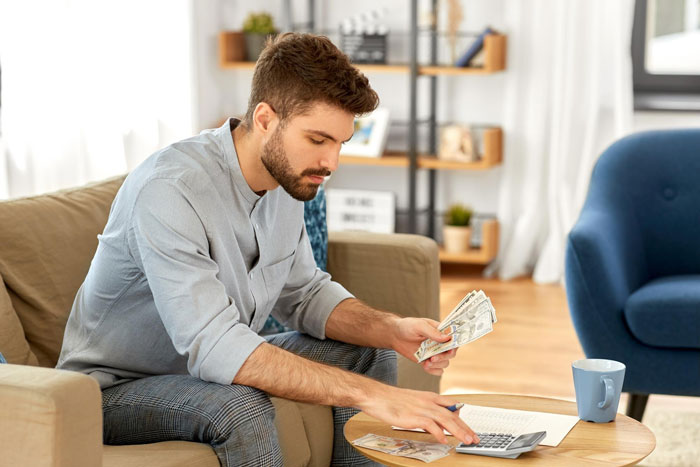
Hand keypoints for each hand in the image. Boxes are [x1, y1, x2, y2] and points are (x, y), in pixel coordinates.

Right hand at [358, 383, 478, 444]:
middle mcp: (428, 401)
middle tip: (474, 438)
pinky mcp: (413, 416)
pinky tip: (444, 440)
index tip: (470, 429)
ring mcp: (421, 408)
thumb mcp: (414, 401)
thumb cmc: (392, 400)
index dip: (462, 419)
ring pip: (446, 419)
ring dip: (458, 431)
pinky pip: (431, 425)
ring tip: (466, 440)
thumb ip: (427, 408)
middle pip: (452, 414)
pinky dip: (439, 433)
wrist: (376, 396)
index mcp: (429, 397)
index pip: (451, 408)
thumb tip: (438, 420)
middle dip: (465, 427)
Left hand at [391, 317, 458, 375]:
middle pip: (451, 353)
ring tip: (426, 362)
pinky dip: (433, 371)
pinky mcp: (427, 360)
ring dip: (438, 365)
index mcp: (441, 331)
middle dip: (444, 357)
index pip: (454, 339)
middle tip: (433, 357)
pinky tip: (425, 366)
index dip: (455, 344)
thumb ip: (432, 332)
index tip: (450, 349)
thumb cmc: (407, 326)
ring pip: (445, 363)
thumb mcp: (419, 326)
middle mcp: (440, 343)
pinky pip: (437, 370)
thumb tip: (447, 338)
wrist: (395, 335)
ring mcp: (434, 352)